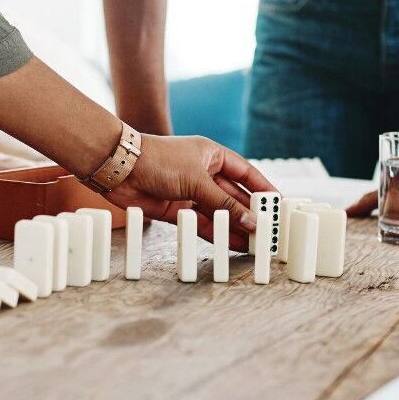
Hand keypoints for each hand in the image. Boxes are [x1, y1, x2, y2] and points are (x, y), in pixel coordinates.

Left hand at [109, 135, 273, 250]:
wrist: (120, 169)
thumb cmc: (158, 160)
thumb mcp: (197, 181)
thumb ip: (225, 204)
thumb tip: (251, 221)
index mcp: (212, 155)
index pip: (246, 173)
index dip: (263, 189)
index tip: (278, 204)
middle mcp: (203, 173)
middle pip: (233, 196)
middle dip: (250, 214)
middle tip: (268, 231)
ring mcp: (190, 192)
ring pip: (219, 212)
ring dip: (235, 227)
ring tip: (254, 244)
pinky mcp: (176, 209)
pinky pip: (202, 223)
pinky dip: (216, 233)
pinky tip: (231, 243)